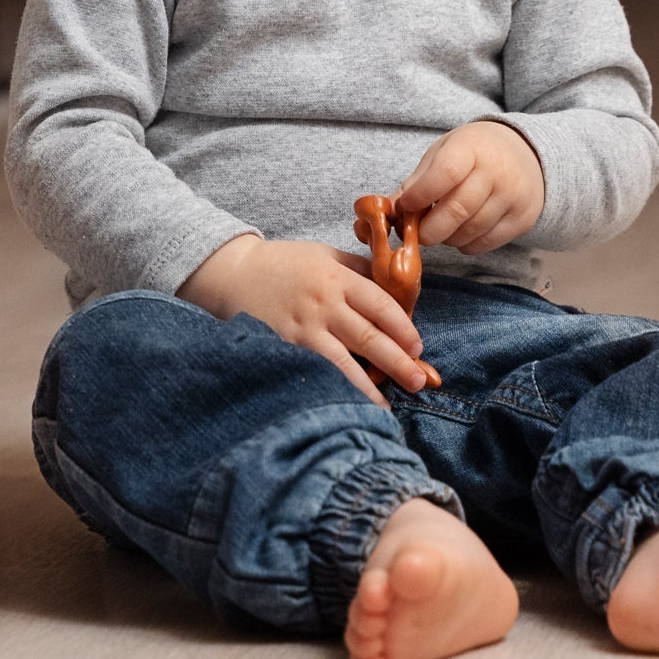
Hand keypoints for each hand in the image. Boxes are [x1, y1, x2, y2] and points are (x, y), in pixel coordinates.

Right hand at [177, 235, 427, 405]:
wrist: (237, 273)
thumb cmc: (285, 262)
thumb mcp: (325, 254)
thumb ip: (358, 269)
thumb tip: (395, 288)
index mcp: (337, 277)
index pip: (381, 304)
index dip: (403, 327)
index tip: (418, 346)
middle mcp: (324, 303)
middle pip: (370, 336)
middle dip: (400, 360)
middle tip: (421, 379)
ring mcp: (305, 327)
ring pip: (347, 360)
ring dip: (375, 383)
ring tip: (395, 400)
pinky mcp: (288, 346)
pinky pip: (322, 371)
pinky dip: (341, 388)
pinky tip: (356, 403)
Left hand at [397, 121, 544, 255]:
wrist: (525, 154)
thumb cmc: (474, 153)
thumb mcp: (444, 152)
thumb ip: (417, 180)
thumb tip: (389, 210)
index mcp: (471, 148)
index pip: (445, 173)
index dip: (420, 195)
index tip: (405, 207)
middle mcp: (497, 172)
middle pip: (457, 210)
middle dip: (428, 229)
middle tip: (415, 232)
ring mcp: (513, 197)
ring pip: (470, 231)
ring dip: (446, 238)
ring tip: (438, 228)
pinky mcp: (522, 219)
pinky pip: (485, 244)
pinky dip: (464, 244)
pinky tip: (459, 232)